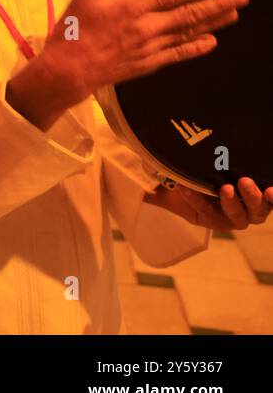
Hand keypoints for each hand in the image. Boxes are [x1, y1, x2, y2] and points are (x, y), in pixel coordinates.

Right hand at [8, 0, 246, 127]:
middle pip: (190, 12)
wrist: (68, 70)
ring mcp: (151, 47)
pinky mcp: (148, 63)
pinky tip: (211, 43)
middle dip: (219, 2)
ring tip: (233, 14)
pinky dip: (196, 47)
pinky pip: (178, 54)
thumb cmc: (73, 32)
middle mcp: (148, 26)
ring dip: (213, 22)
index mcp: (133, 5)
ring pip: (189, 32)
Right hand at [145, 177, 272, 229]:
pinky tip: (271, 188)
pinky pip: (272, 202)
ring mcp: (251, 209)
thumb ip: (154, 193)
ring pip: (256, 212)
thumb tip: (135, 192)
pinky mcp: (263, 198)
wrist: (217, 175)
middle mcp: (232, 217)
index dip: (196, 200)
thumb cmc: (191, 184)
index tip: (184, 187)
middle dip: (230, 203)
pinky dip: (272, 198)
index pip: (204, 211)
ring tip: (246, 182)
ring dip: (252, 199)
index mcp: (210, 217)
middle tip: (224, 187)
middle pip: (236, 217)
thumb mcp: (171, 191)